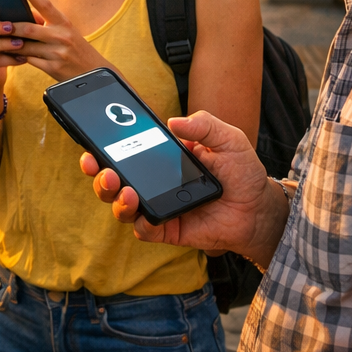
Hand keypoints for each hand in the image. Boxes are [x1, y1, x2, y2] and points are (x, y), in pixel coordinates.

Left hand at [12, 0, 109, 81]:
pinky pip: (29, 60)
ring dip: (10, 44)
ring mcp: (57, 53)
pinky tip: (10, 54)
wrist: (94, 73)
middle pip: (29, 29)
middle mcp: (61, 36)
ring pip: (26, 46)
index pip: (47, 5)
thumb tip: (25, 12)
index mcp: (64, 23)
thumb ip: (47, 22)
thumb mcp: (67, 31)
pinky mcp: (53, 68)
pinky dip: (18, 57)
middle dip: (11, 27)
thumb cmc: (77, 49)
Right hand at [79, 111, 286, 267]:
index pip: (122, 151)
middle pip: (112, 180)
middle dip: (98, 174)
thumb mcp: (228, 139)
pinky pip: (144, 229)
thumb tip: (174, 122)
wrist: (259, 208)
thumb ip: (204, 125)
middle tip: (101, 168)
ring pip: (120, 206)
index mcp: (158, 157)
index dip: (102, 147)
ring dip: (114, 197)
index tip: (92, 142)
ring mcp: (158, 206)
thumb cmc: (241, 171)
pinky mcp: (168, 229)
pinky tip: (143, 213)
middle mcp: (152, 182)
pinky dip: (139, 222)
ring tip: (125, 189)